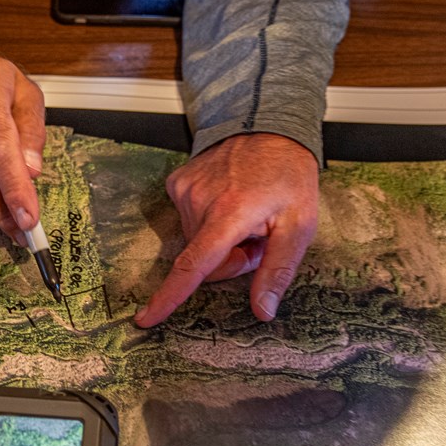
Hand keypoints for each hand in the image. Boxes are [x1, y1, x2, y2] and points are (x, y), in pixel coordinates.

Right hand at [134, 133, 318, 326]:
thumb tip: (262, 311)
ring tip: (246, 215)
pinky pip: (188, 220)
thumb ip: (278, 270)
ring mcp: (185, 190)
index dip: (169, 297)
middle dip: (230, 260)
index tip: (146, 318)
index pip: (193, 267)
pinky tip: (228, 200)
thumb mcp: (299, 226)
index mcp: (229, 216)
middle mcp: (200, 202)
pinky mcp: (178, 183)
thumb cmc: (288, 177)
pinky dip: (208, 220)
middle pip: (204, 262)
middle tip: (257, 238)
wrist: (267, 127)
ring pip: (196, 243)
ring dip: (220, 240)